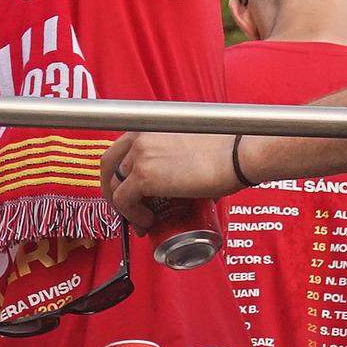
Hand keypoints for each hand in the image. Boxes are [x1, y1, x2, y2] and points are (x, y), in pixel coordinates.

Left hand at [103, 131, 237, 231]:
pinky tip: (148, 222)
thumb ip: (178, 155)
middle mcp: (140, 136)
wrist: (239, 156)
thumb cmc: (228, 151)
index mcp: (151, 125)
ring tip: (142, 220)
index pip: (121, 148)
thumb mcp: (193, 146)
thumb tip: (181, 178)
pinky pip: (123, 202)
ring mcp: (140, 155)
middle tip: (125, 207)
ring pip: (114, 186)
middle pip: (108, 164)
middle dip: (112, 189)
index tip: (130, 189)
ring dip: (124, 207)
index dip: (121, 172)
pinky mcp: (144, 176)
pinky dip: (132, 216)